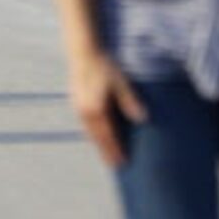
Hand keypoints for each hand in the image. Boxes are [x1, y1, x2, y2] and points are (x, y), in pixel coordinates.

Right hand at [66, 46, 147, 168]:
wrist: (83, 53)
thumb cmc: (105, 66)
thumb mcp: (121, 82)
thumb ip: (130, 101)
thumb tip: (142, 119)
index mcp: (97, 110)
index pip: (108, 136)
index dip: (115, 150)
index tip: (123, 162)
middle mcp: (85, 113)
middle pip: (97, 139)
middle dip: (106, 152)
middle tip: (115, 165)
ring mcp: (79, 109)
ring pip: (90, 133)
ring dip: (98, 145)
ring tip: (107, 155)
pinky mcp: (76, 104)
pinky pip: (86, 126)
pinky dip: (93, 135)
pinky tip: (98, 137)